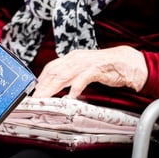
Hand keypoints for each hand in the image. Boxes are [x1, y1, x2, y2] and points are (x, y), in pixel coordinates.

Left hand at [33, 46, 147, 97]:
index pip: (50, 68)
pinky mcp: (96, 69)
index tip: (32, 92)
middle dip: (42, 87)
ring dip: (52, 88)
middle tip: (33, 99)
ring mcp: (85, 63)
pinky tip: (71, 96)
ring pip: (64, 75)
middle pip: (53, 73)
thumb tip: (55, 85)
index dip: (40, 80)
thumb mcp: (83, 69)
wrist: (126, 61)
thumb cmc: (104, 66)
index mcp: (71, 58)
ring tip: (44, 99)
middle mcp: (75, 59)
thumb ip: (70, 75)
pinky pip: (83, 78)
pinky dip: (75, 87)